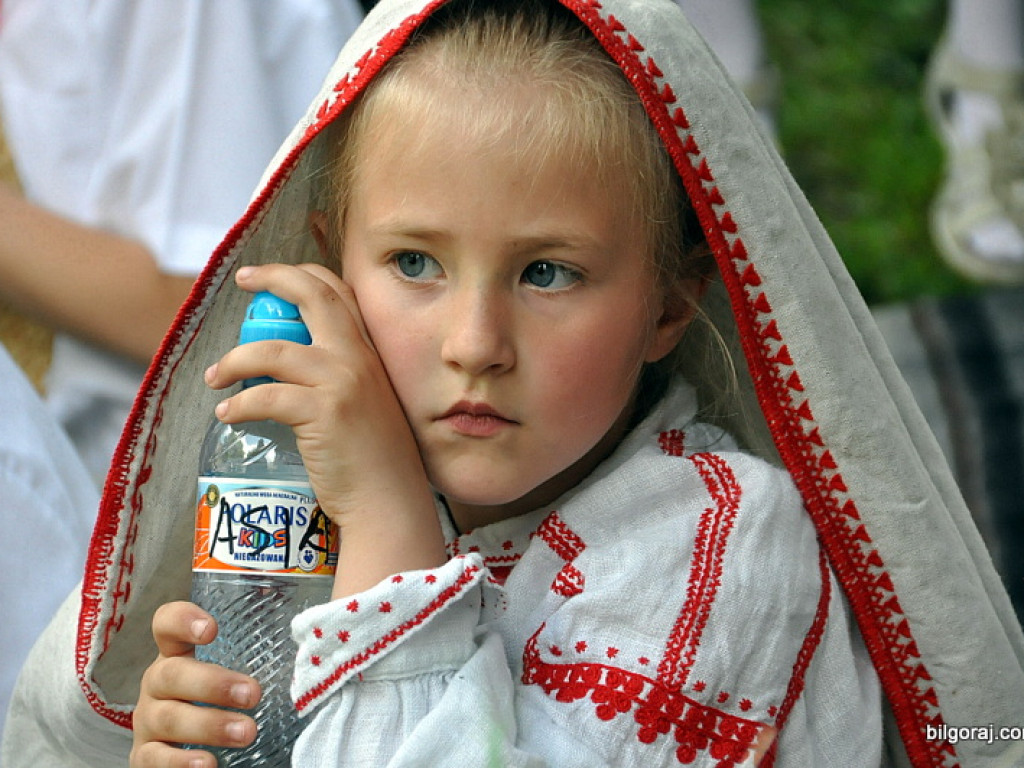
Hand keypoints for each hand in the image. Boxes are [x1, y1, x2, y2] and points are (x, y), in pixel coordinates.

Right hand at [131, 602, 260, 767]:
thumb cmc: (219, 700)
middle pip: (171, 674)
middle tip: (253, 694)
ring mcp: (148, 720)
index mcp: (176, 655)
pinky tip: (208, 763)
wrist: (189, 749)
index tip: (212, 629)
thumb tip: (311, 637)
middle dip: (214, 684)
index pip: (166, 625)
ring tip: (247, 733)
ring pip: (169, 718)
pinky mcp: (145, 756)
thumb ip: (259, 656)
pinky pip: (155, 759)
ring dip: (210, 725)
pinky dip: (181, 763)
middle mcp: (157, 684)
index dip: (182, 620)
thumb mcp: (231, 673)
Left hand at [206, 263, 444, 594]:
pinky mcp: (323, 413)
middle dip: (273, 279)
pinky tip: (226, 415)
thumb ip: (341, 380)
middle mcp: (359, 359)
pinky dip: (238, 403)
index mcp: (369, 354)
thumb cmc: (374, 462)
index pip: (339, 292)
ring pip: (274, 349)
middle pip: (314, 296)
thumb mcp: (367, 405)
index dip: (303, 275)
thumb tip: (289, 371)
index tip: (270, 278)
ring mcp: (342, 382)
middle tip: (242, 282)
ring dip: (234, 358)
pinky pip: (266, 396)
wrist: (390, 501)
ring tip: (214, 377)